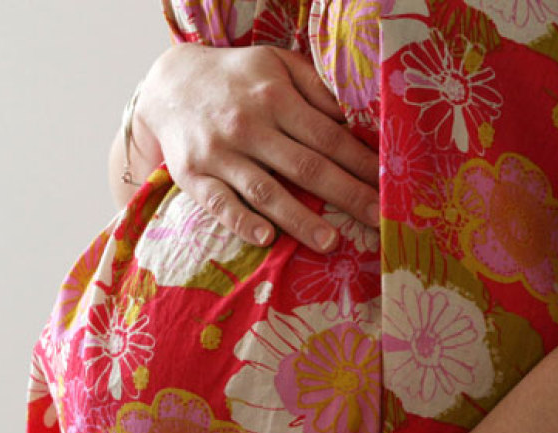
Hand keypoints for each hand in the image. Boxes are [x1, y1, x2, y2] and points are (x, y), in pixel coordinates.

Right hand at [136, 43, 379, 252]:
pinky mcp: (193, 175)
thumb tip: (356, 118)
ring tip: (330, 242)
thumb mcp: (276, 65)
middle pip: (306, 166)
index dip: (361, 163)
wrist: (169, 85)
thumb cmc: (237, 79)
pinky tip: (266, 238)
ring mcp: (219, 153)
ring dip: (299, 219)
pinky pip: (219, 204)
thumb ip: (316, 87)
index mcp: (275, 96)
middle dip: (346, 194)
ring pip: (265, 190)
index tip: (389, 185)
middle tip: (377, 219)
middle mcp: (248, 125)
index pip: (328, 136)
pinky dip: (242, 221)